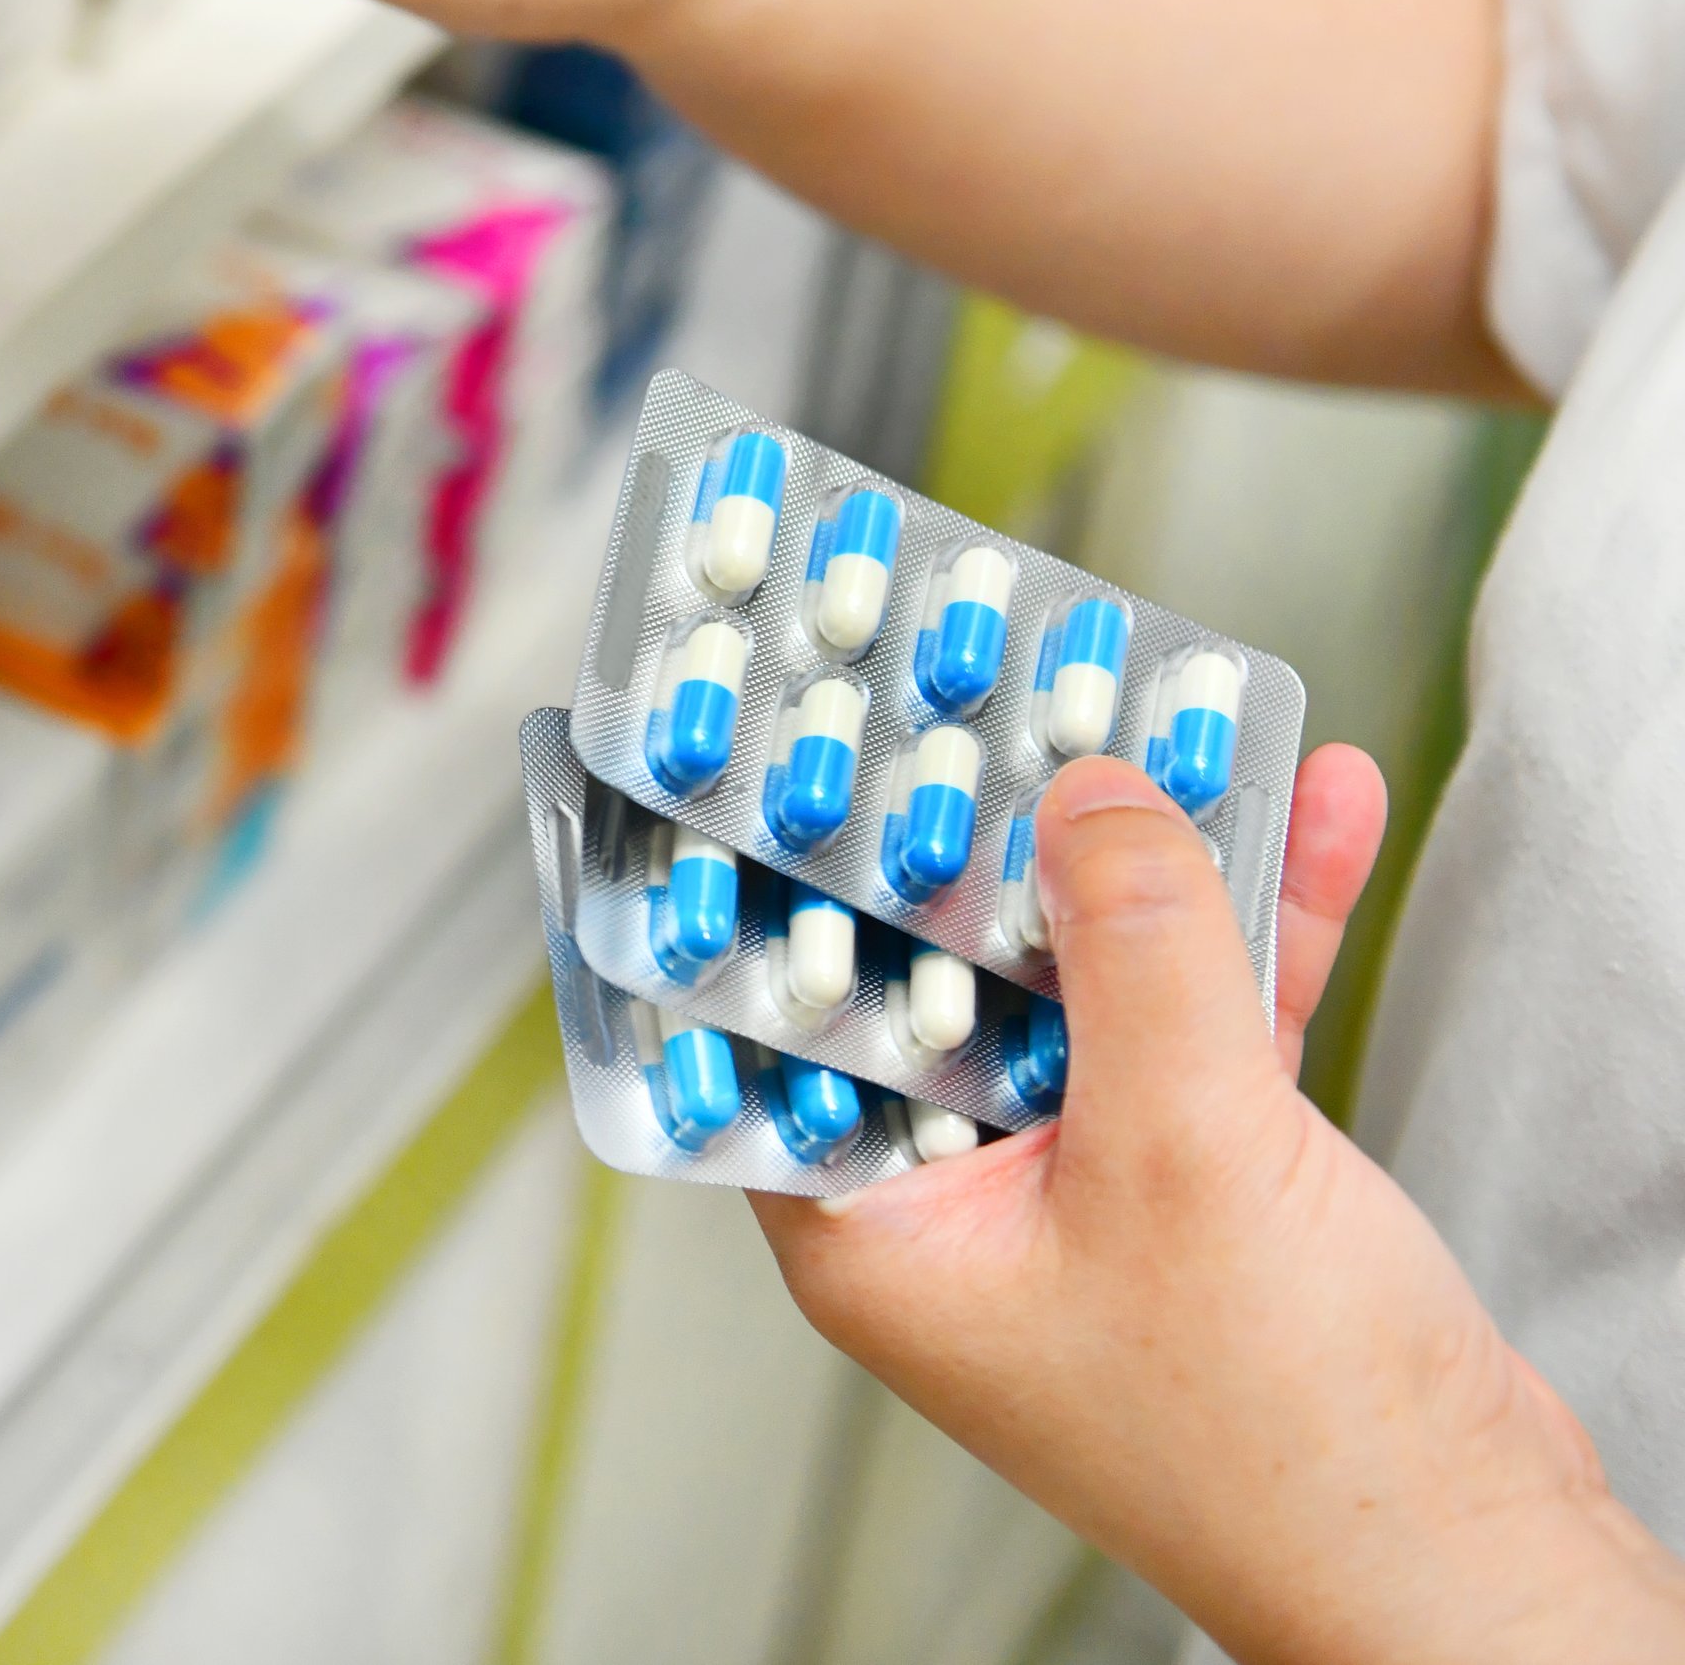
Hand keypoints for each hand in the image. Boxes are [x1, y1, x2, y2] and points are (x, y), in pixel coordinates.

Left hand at [758, 749, 1684, 1663]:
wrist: (1471, 1564)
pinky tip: (1303, 803)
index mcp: (873, 1227)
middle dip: (977, 831)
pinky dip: (1250, 920)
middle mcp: (951, 1202)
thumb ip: (1132, 955)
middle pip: (933, 974)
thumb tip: (1083, 790)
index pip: (773, 1019)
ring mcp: (1076, 1188)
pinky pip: (1198, 1017)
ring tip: (1156, 700)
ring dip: (1135, 850)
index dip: (774, 875)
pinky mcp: (1197, 1183)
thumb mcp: (1188, 1149)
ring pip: (1078, 978)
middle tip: (977, 680)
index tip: (781, 742)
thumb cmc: (1292, 1438)